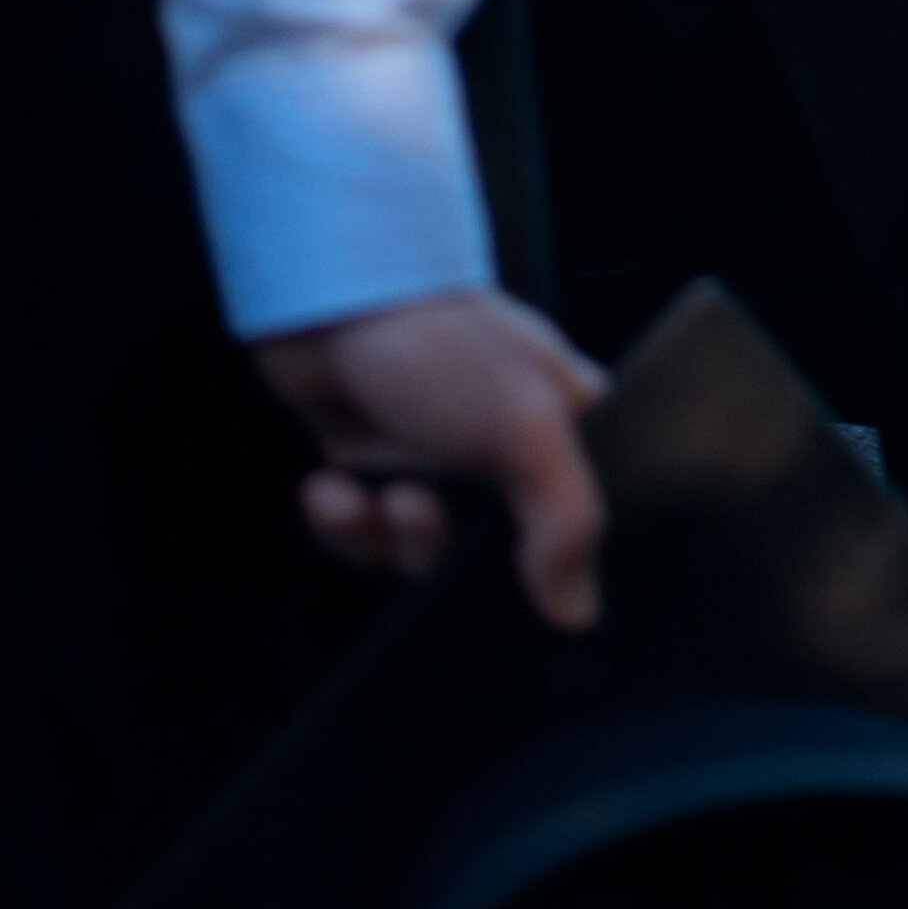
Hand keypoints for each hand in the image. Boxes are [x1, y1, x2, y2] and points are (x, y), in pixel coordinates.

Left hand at [253, 288, 609, 630]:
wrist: (326, 297)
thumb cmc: (440, 340)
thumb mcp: (528, 428)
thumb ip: (568, 522)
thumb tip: (580, 611)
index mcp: (562, 428)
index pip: (579, 522)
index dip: (550, 563)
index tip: (515, 583)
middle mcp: (501, 448)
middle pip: (487, 557)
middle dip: (437, 547)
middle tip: (417, 507)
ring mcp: (432, 456)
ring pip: (416, 550)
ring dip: (383, 535)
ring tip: (371, 492)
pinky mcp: (371, 460)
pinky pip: (362, 531)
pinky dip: (341, 520)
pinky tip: (331, 487)